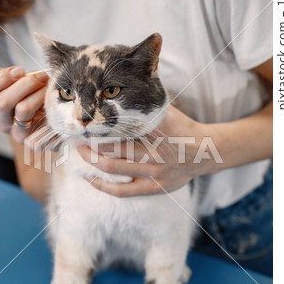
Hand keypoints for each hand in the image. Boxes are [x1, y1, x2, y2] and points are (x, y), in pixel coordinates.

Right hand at [0, 66, 48, 143]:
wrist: (61, 117)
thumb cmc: (41, 95)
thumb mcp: (24, 82)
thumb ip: (16, 76)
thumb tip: (19, 72)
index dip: (0, 79)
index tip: (20, 70)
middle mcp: (3, 121)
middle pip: (2, 102)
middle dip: (25, 84)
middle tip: (41, 77)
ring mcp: (17, 133)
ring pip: (22, 109)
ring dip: (38, 94)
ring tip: (48, 86)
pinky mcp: (33, 141)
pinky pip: (39, 122)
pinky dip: (47, 105)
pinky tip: (52, 100)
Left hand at [77, 106, 211, 196]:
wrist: (206, 152)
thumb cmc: (181, 128)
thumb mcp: (166, 111)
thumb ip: (144, 106)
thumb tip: (117, 92)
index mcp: (157, 129)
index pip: (120, 125)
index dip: (100, 124)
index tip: (86, 119)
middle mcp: (155, 151)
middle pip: (113, 146)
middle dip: (91, 141)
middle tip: (78, 134)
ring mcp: (154, 172)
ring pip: (113, 167)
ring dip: (92, 158)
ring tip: (80, 150)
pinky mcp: (154, 187)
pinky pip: (121, 191)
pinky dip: (101, 185)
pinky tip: (88, 178)